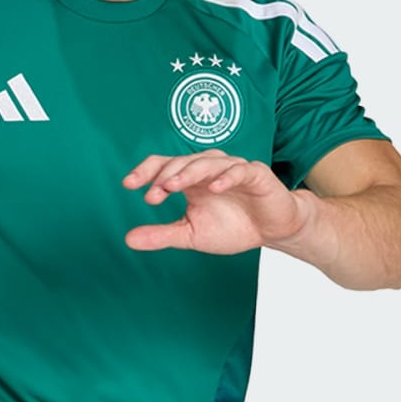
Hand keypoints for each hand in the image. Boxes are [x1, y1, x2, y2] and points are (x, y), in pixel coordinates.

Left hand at [121, 152, 308, 256]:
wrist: (271, 231)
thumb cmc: (233, 227)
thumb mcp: (192, 234)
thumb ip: (162, 235)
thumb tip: (128, 239)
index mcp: (191, 180)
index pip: (164, 166)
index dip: (146, 171)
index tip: (128, 184)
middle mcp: (209, 169)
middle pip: (182, 161)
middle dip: (165, 176)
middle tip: (152, 195)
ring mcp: (232, 169)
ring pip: (207, 162)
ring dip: (189, 172)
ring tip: (173, 186)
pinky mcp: (255, 174)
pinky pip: (240, 171)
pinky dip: (227, 177)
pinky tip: (214, 187)